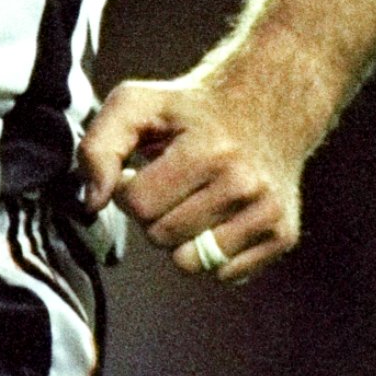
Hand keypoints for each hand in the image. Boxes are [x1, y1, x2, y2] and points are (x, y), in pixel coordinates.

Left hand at [77, 73, 309, 284]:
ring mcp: (268, 212)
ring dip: (180, 238)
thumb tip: (92, 202)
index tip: (141, 171)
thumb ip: (99, 146)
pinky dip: (212, 254)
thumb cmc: (191, 108)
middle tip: (169, 185)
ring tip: (190, 202)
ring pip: (191, 263)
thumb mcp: (138, 104)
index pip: (139, 205)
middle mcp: (243, 184)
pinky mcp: (284, 234)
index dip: (128, 190)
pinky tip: (217, 217)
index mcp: (207, 150)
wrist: (268, 101)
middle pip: (162, 237)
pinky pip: (226, 274)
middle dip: (153, 214)